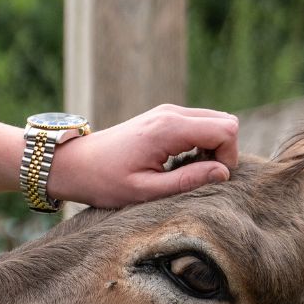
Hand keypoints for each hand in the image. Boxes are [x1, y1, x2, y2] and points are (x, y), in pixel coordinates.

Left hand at [48, 104, 238, 207]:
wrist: (76, 164)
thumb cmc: (106, 181)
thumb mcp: (147, 191)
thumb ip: (188, 181)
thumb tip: (223, 173)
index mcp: (169, 128)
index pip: (225, 130)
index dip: (228, 158)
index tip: (210, 180)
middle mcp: (171, 113)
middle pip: (226, 121)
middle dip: (224, 151)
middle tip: (202, 177)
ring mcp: (167, 112)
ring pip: (214, 121)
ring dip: (212, 148)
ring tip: (189, 172)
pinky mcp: (164, 117)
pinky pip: (199, 124)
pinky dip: (201, 144)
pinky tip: (180, 164)